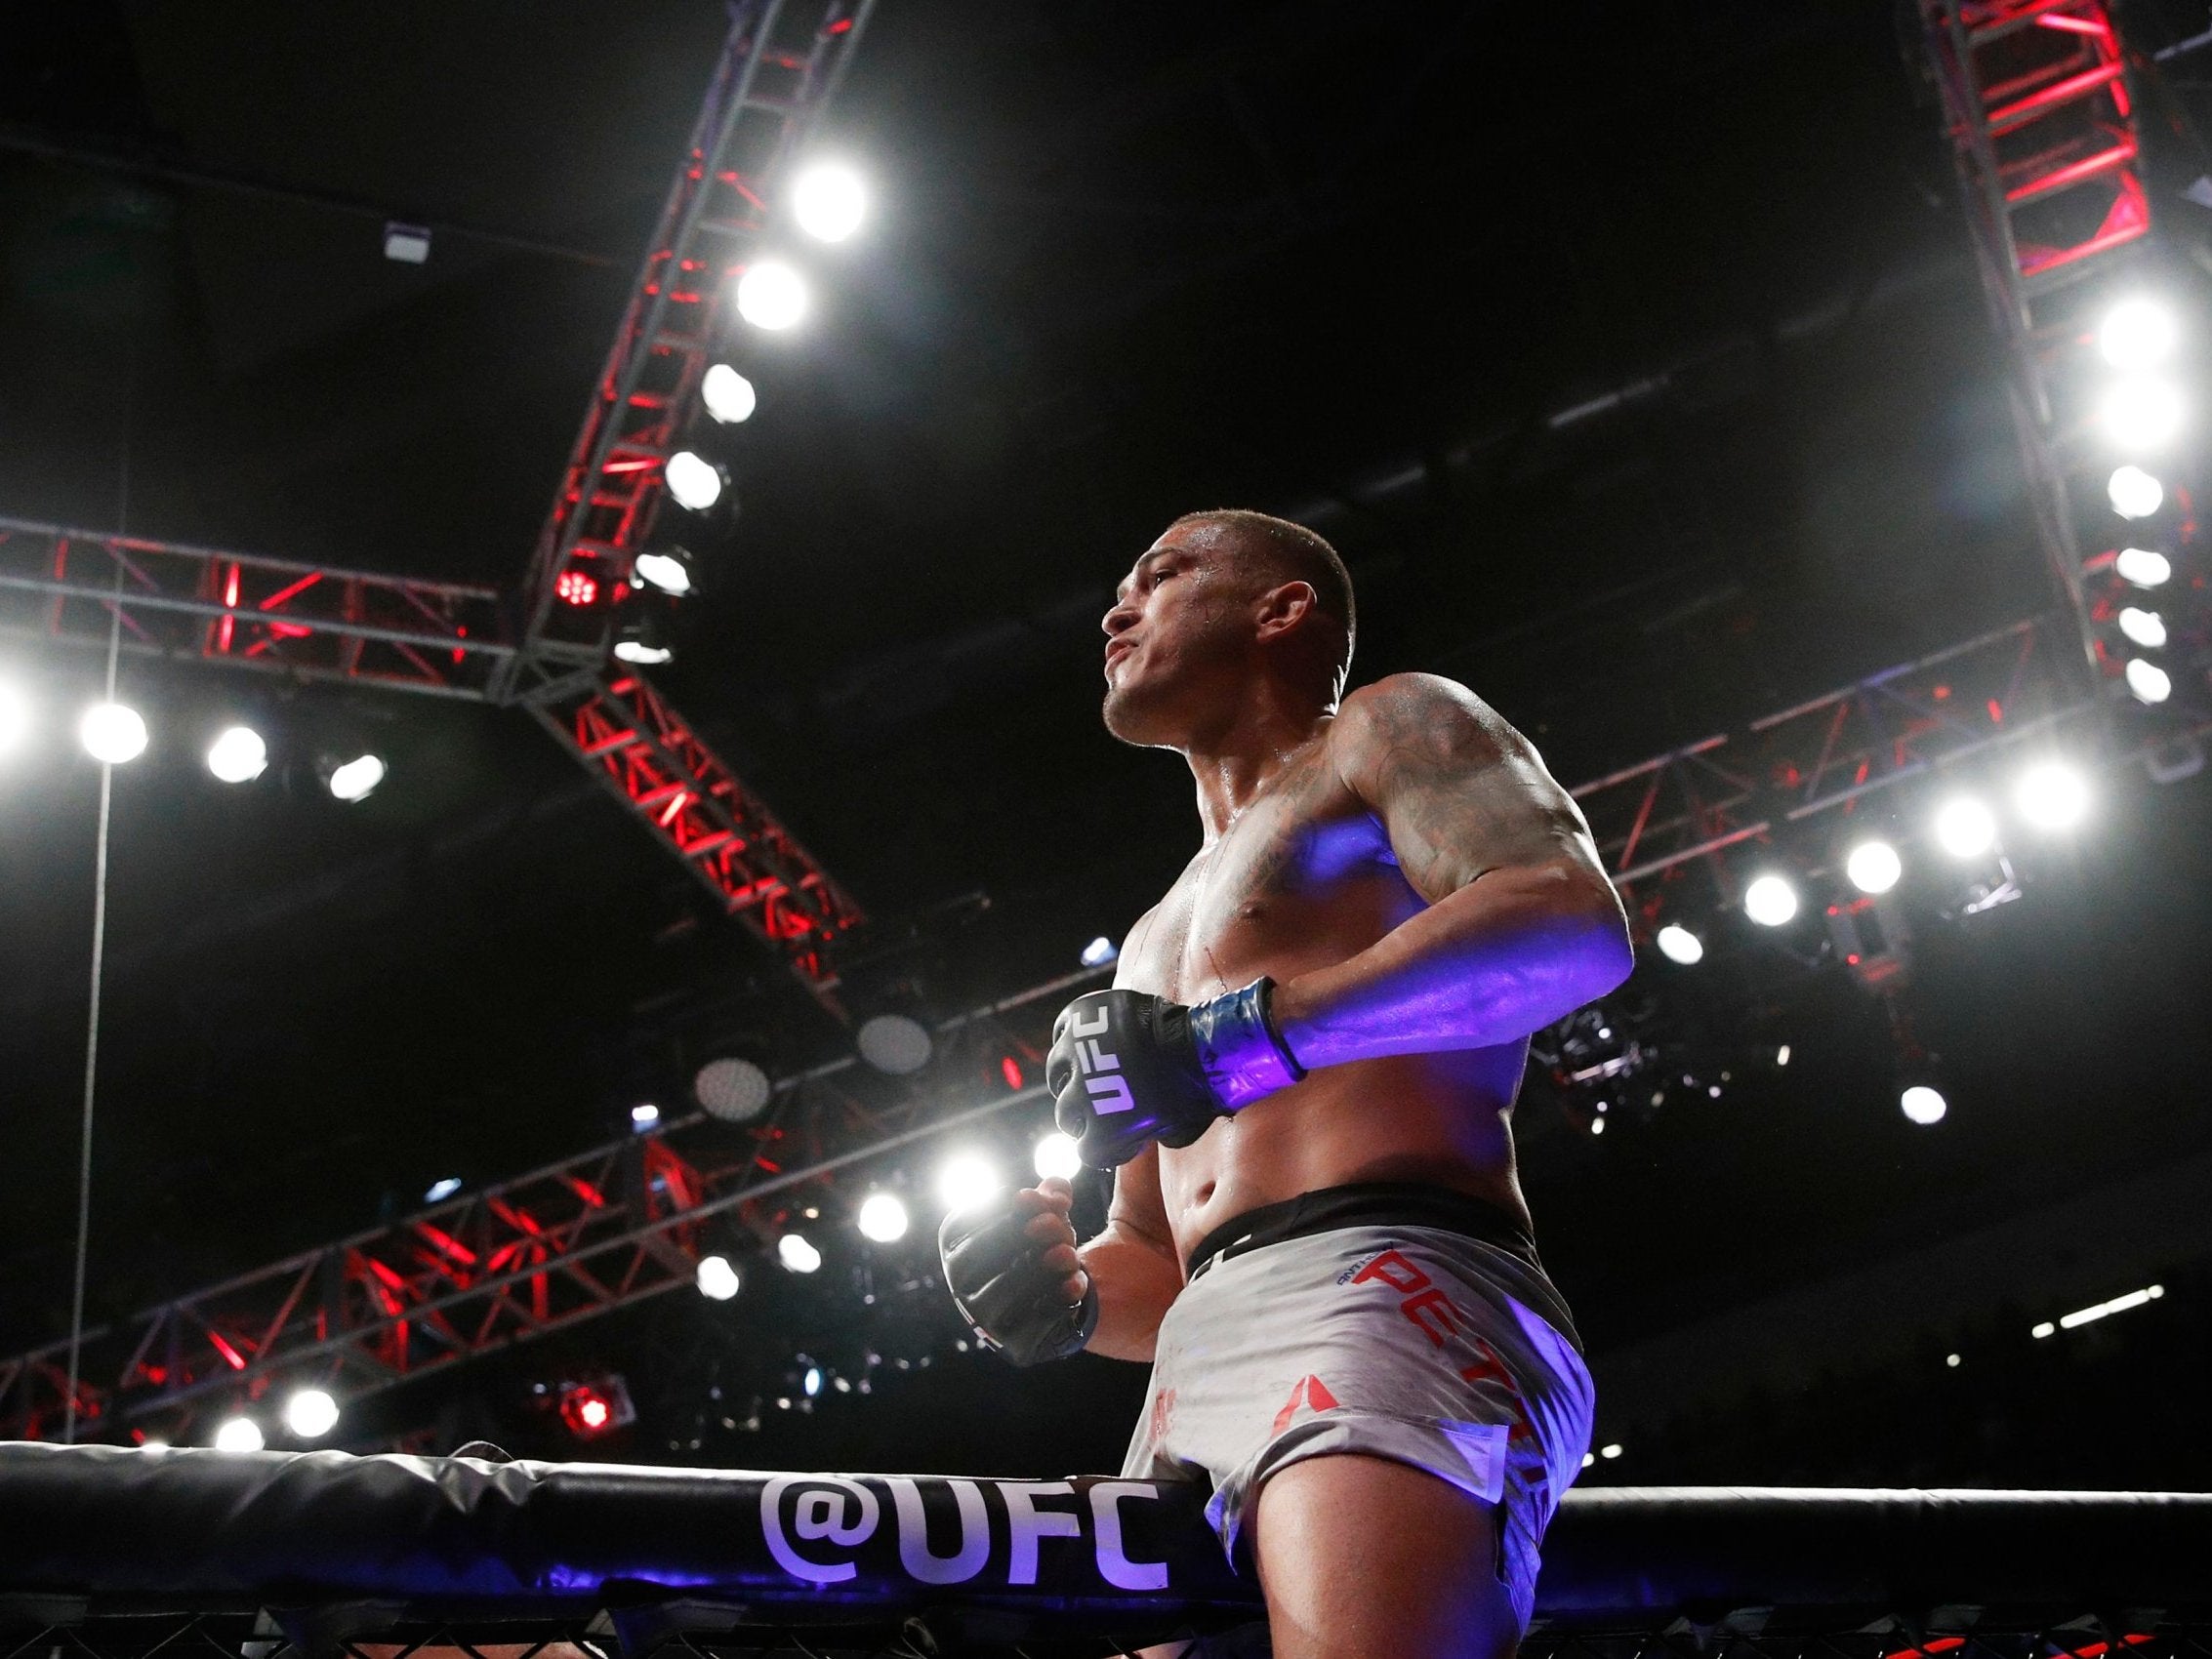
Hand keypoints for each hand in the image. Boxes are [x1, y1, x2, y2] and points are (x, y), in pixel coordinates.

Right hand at [938, 1178, 1097, 1366]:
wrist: (1055, 1299)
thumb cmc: (1040, 1245)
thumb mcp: (1045, 1214)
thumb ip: (1051, 1195)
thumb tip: (1058, 1192)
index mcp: (955, 1245)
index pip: (967, 1221)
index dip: (1000, 1205)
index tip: (1028, 1196)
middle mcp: (960, 1284)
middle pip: (984, 1252)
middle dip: (1024, 1233)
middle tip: (1055, 1224)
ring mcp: (984, 1318)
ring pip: (1009, 1287)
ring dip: (1045, 1266)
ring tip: (1069, 1254)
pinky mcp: (1014, 1346)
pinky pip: (1036, 1320)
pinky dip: (1059, 1298)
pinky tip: (1075, 1283)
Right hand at [1046, 980, 1305, 1167]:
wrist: (1200, 1044)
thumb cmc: (1195, 1093)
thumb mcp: (1176, 1132)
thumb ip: (1151, 1136)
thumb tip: (1147, 1133)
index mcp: (1102, 1132)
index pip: (1087, 1152)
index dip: (1102, 1147)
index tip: (1114, 1139)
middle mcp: (1079, 1096)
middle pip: (1065, 1116)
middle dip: (1080, 1115)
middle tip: (1098, 1103)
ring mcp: (1075, 1055)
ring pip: (1056, 1073)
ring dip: (1070, 1076)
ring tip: (1088, 1069)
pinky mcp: (1079, 1020)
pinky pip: (1062, 1030)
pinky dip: (1071, 1036)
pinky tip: (1087, 1039)